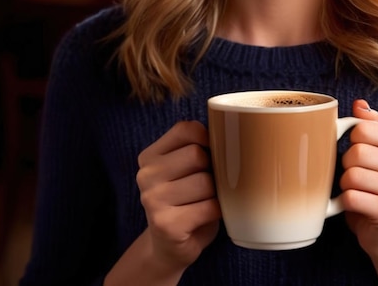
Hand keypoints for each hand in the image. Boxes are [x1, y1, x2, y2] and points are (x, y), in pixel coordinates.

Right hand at [136, 121, 220, 274]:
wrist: (168, 247)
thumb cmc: (186, 200)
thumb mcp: (184, 169)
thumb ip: (197, 147)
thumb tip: (231, 132)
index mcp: (150, 156)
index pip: (186, 129)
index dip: (207, 138)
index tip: (211, 152)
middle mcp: (146, 175)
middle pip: (197, 155)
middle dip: (212, 170)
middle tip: (207, 184)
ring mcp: (153, 200)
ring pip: (205, 182)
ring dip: (215, 193)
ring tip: (204, 201)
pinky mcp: (166, 224)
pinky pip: (209, 207)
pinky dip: (217, 211)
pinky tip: (206, 216)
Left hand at [340, 100, 377, 260]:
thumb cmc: (374, 182)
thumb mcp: (374, 149)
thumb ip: (369, 124)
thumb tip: (360, 104)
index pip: (362, 128)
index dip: (351, 141)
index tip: (359, 151)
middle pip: (357, 152)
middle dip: (347, 164)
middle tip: (355, 173)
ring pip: (353, 175)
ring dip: (346, 184)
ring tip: (357, 189)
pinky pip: (352, 198)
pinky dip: (345, 201)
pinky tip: (355, 204)